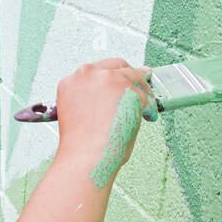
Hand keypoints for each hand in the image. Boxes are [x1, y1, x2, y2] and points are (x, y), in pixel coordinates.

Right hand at [53, 59, 152, 181]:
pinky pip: (145, 96)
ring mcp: (109, 79)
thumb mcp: (76, 113)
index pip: (96, 71)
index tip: (118, 81)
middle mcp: (88, 74)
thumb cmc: (80, 145)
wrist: (85, 156)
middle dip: (128, 74)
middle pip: (116, 66)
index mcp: (71, 81)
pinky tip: (148, 116)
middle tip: (139, 82)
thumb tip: (113, 99)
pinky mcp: (129, 90)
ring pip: (134, 77)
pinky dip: (149, 107)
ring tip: (147, 102)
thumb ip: (90, 99)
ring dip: (142, 89)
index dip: (109, 77)